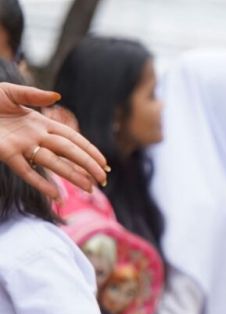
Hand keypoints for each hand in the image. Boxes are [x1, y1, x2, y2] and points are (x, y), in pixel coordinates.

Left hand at [0, 83, 106, 197]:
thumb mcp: (10, 92)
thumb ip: (33, 95)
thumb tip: (58, 97)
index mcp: (40, 123)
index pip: (71, 138)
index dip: (88, 149)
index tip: (104, 162)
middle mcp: (35, 137)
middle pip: (67, 152)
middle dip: (86, 165)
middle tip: (103, 179)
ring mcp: (22, 147)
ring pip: (52, 163)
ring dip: (71, 176)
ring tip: (89, 189)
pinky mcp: (6, 155)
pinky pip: (26, 172)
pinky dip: (42, 184)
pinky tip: (56, 196)